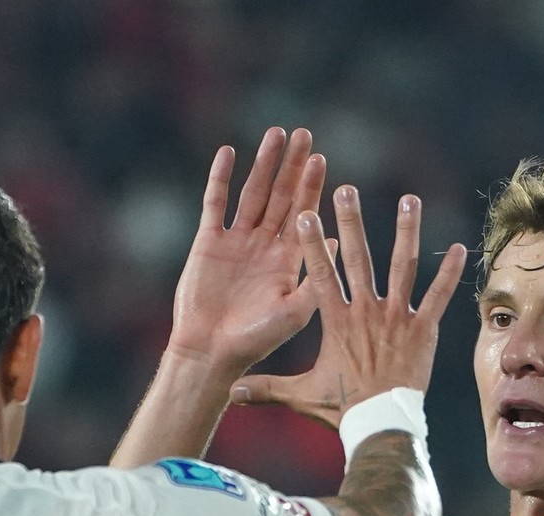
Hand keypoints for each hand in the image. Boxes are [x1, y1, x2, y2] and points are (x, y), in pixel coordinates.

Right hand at [164, 127, 326, 374]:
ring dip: (263, 165)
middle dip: (292, 166)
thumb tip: (335, 238)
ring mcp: (236, 241)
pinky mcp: (208, 242)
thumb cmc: (255, 340)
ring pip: (252, 193)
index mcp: (287, 260)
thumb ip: (315, 277)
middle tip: (304, 135)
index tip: (321, 159)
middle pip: (281, 196)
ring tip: (275, 134)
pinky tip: (228, 153)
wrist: (211, 352)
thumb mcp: (295, 312)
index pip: (303, 214)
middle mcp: (264, 246)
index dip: (311, 186)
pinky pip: (215, 204)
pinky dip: (220, 178)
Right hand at [232, 186, 466, 427]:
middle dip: (352, 222)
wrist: (382, 425)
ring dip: (406, 232)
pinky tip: (461, 249)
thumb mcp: (301, 396)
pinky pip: (439, 297)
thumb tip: (234, 392)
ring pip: (403, 267)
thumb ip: (268, 389)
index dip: (313, 243)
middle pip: (359, 259)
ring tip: (409, 200)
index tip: (306, 212)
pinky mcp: (423, 331)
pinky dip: (450, 274)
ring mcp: (397, 319)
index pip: (320, 275)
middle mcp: (367, 313)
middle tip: (347, 189)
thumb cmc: (343, 409)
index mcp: (337, 322)